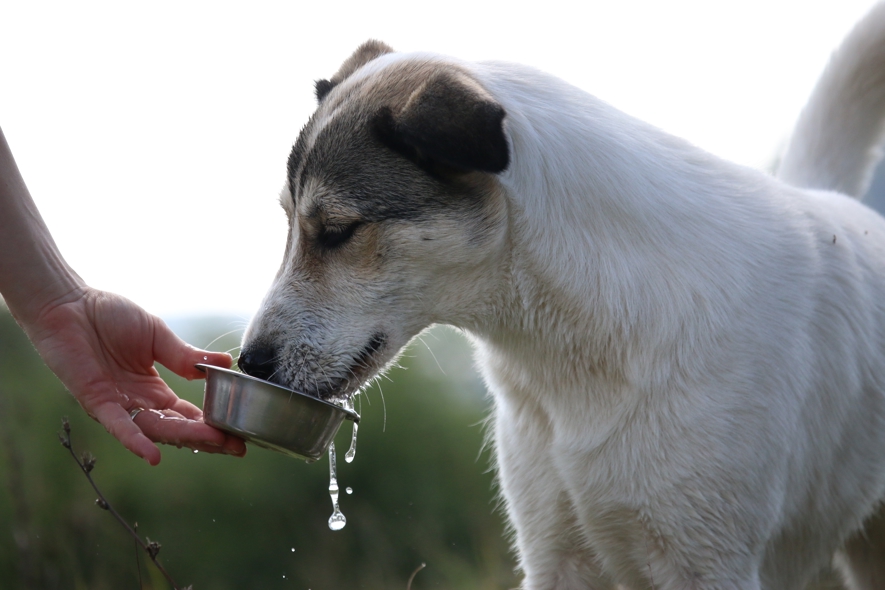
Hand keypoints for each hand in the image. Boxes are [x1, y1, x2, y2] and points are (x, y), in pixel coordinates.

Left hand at [25, 286, 246, 464]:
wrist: (69, 304)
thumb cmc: (109, 316)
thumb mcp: (158, 336)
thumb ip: (186, 356)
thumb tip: (225, 363)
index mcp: (154, 389)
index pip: (188, 414)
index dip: (212, 424)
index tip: (240, 433)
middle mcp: (138, 403)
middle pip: (177, 428)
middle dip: (208, 438)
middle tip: (238, 447)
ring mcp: (118, 405)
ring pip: (155, 429)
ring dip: (184, 438)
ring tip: (215, 442)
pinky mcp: (97, 401)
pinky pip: (119, 426)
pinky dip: (135, 441)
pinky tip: (154, 455)